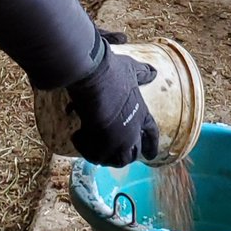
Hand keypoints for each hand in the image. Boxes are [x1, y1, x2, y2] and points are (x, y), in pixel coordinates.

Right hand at [66, 32, 158, 166]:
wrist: (93, 76)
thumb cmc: (112, 70)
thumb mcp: (131, 69)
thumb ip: (142, 73)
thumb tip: (154, 72)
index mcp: (142, 113)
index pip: (152, 134)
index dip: (151, 146)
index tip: (151, 156)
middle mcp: (133, 130)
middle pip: (134, 153)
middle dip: (125, 155)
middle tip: (111, 152)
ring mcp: (119, 139)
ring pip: (117, 160)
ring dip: (105, 157)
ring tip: (92, 148)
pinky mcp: (102, 143)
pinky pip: (95, 156)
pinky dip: (85, 149)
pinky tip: (76, 137)